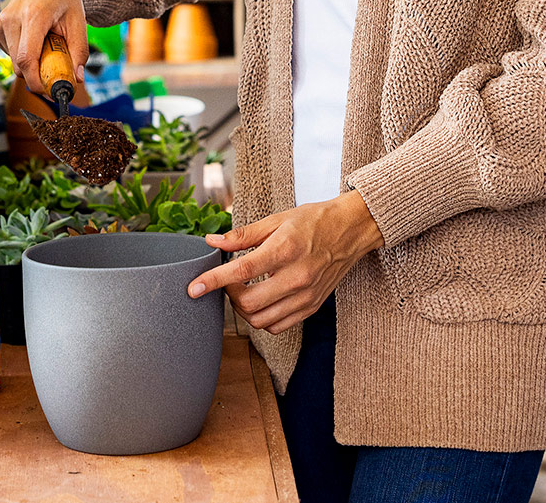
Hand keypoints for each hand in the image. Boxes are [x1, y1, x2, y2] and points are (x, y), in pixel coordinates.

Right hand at [0, 0, 88, 93]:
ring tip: (45, 48)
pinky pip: (8, 53)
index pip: (27, 58)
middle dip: (36, 75)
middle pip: (20, 63)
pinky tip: (32, 42)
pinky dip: (21, 55)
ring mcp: (2, 21)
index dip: (35, 81)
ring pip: (13, 60)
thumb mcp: (78, 23)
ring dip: (29, 64)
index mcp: (34, 15)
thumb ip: (79, 52)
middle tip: (54, 71)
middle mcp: (13, 17)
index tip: (48, 90)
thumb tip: (77, 79)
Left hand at [188, 191, 383, 333]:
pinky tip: (261, 301)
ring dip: (243, 310)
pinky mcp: (312, 307)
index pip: (241, 271)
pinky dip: (262, 318)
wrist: (352, 230)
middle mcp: (297, 277)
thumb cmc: (314, 221)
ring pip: (261, 321)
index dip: (213, 281)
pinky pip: (278, 326)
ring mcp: (306, 296)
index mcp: (285, 250)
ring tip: (243, 291)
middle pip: (249, 304)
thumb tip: (212, 242)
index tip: (193, 289)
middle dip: (229, 295)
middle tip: (228, 281)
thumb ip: (242, 236)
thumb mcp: (276, 220)